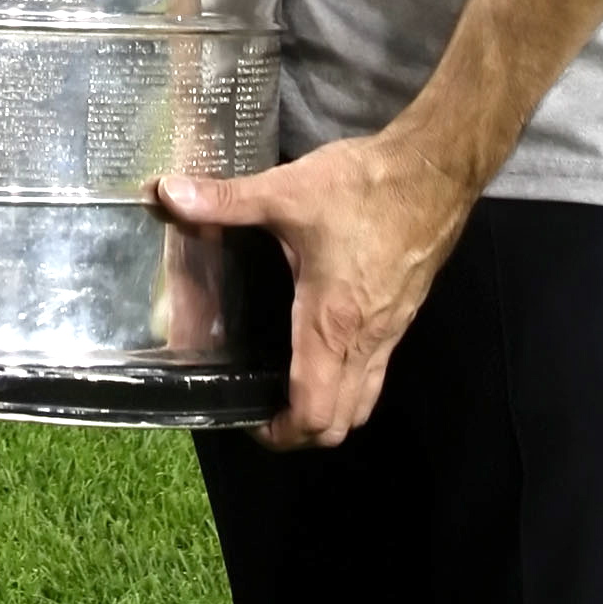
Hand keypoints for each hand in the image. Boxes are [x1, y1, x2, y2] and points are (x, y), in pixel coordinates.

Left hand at [159, 124, 476, 450]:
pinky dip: (350, 383)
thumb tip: (167, 193)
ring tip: (289, 391)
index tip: (246, 421)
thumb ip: (225, 200)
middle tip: (262, 411)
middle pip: (341, 422)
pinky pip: (376, 371)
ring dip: (330, 411)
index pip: (314, 411)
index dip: (280, 433)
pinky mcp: (403, 315)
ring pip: (364, 401)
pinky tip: (324, 350)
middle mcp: (365, 339)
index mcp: (331, 322)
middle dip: (302, 433)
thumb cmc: (364, 186)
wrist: (435, 171)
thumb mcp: (287, 190)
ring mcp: (390, 332)